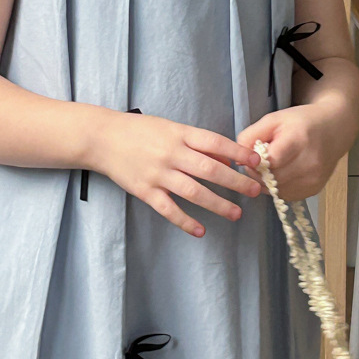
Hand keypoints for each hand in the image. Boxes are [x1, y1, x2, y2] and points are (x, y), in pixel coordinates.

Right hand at [91, 110, 261, 238]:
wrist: (102, 138)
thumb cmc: (140, 131)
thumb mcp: (170, 128)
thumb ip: (197, 143)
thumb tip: (226, 159)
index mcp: (179, 134)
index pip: (215, 143)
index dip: (237, 153)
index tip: (256, 162)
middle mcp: (171, 154)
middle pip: (210, 170)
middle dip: (236, 181)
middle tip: (255, 191)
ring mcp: (158, 174)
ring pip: (194, 192)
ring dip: (217, 204)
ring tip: (236, 213)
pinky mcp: (145, 191)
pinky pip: (169, 209)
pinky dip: (185, 221)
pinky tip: (201, 230)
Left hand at [237, 105, 338, 200]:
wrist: (333, 129)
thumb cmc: (300, 122)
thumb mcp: (272, 120)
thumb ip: (250, 137)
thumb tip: (237, 159)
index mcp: (298, 141)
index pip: (269, 163)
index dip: (255, 163)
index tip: (251, 157)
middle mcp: (309, 163)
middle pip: (271, 179)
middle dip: (258, 173)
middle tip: (257, 163)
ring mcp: (313, 179)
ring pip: (277, 191)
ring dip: (267, 182)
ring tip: (270, 167)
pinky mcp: (314, 189)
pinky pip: (286, 195)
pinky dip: (278, 187)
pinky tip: (281, 174)